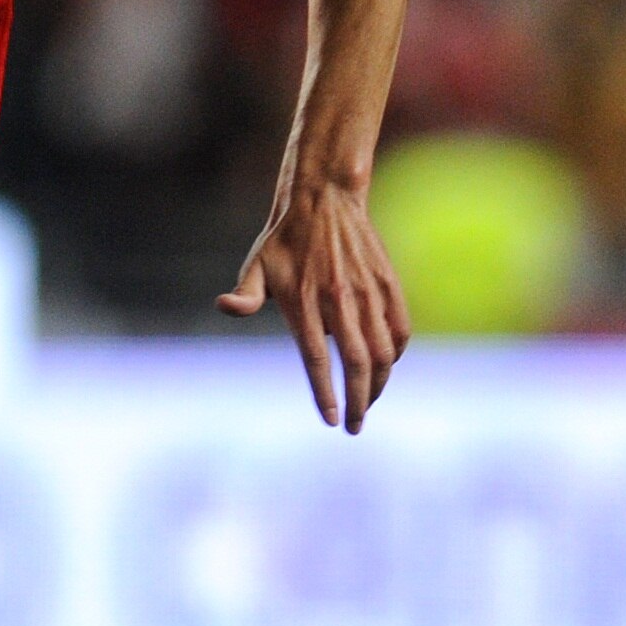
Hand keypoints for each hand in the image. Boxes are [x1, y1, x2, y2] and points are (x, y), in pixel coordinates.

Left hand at [220, 176, 410, 434]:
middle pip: (357, 363)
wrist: (325, 199)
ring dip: (379, 384)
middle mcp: (339, 300)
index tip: (331, 421)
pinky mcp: (389, 285)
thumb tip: (225, 306)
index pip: (317, 359)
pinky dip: (396, 354)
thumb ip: (245, 295)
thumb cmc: (284, 239)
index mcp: (303, 301)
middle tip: (355, 426)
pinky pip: (400, 329)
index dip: (325, 393)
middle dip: (357, 402)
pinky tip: (386, 368)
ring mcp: (368, 292)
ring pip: (384, 351)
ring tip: (368, 403)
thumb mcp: (256, 264)